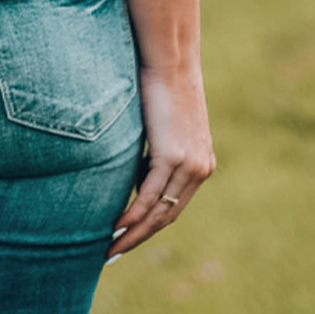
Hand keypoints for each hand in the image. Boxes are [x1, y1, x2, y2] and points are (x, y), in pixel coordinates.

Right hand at [107, 64, 215, 259]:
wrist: (171, 60)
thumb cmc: (162, 85)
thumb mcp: (164, 126)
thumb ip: (156, 153)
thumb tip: (136, 176)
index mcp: (202, 164)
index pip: (175, 206)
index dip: (152, 226)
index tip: (130, 238)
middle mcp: (200, 169)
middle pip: (168, 216)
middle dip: (140, 238)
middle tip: (116, 253)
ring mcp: (188, 165)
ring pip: (159, 212)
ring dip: (134, 234)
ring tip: (112, 248)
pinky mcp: (171, 156)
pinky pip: (149, 195)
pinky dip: (132, 214)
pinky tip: (117, 226)